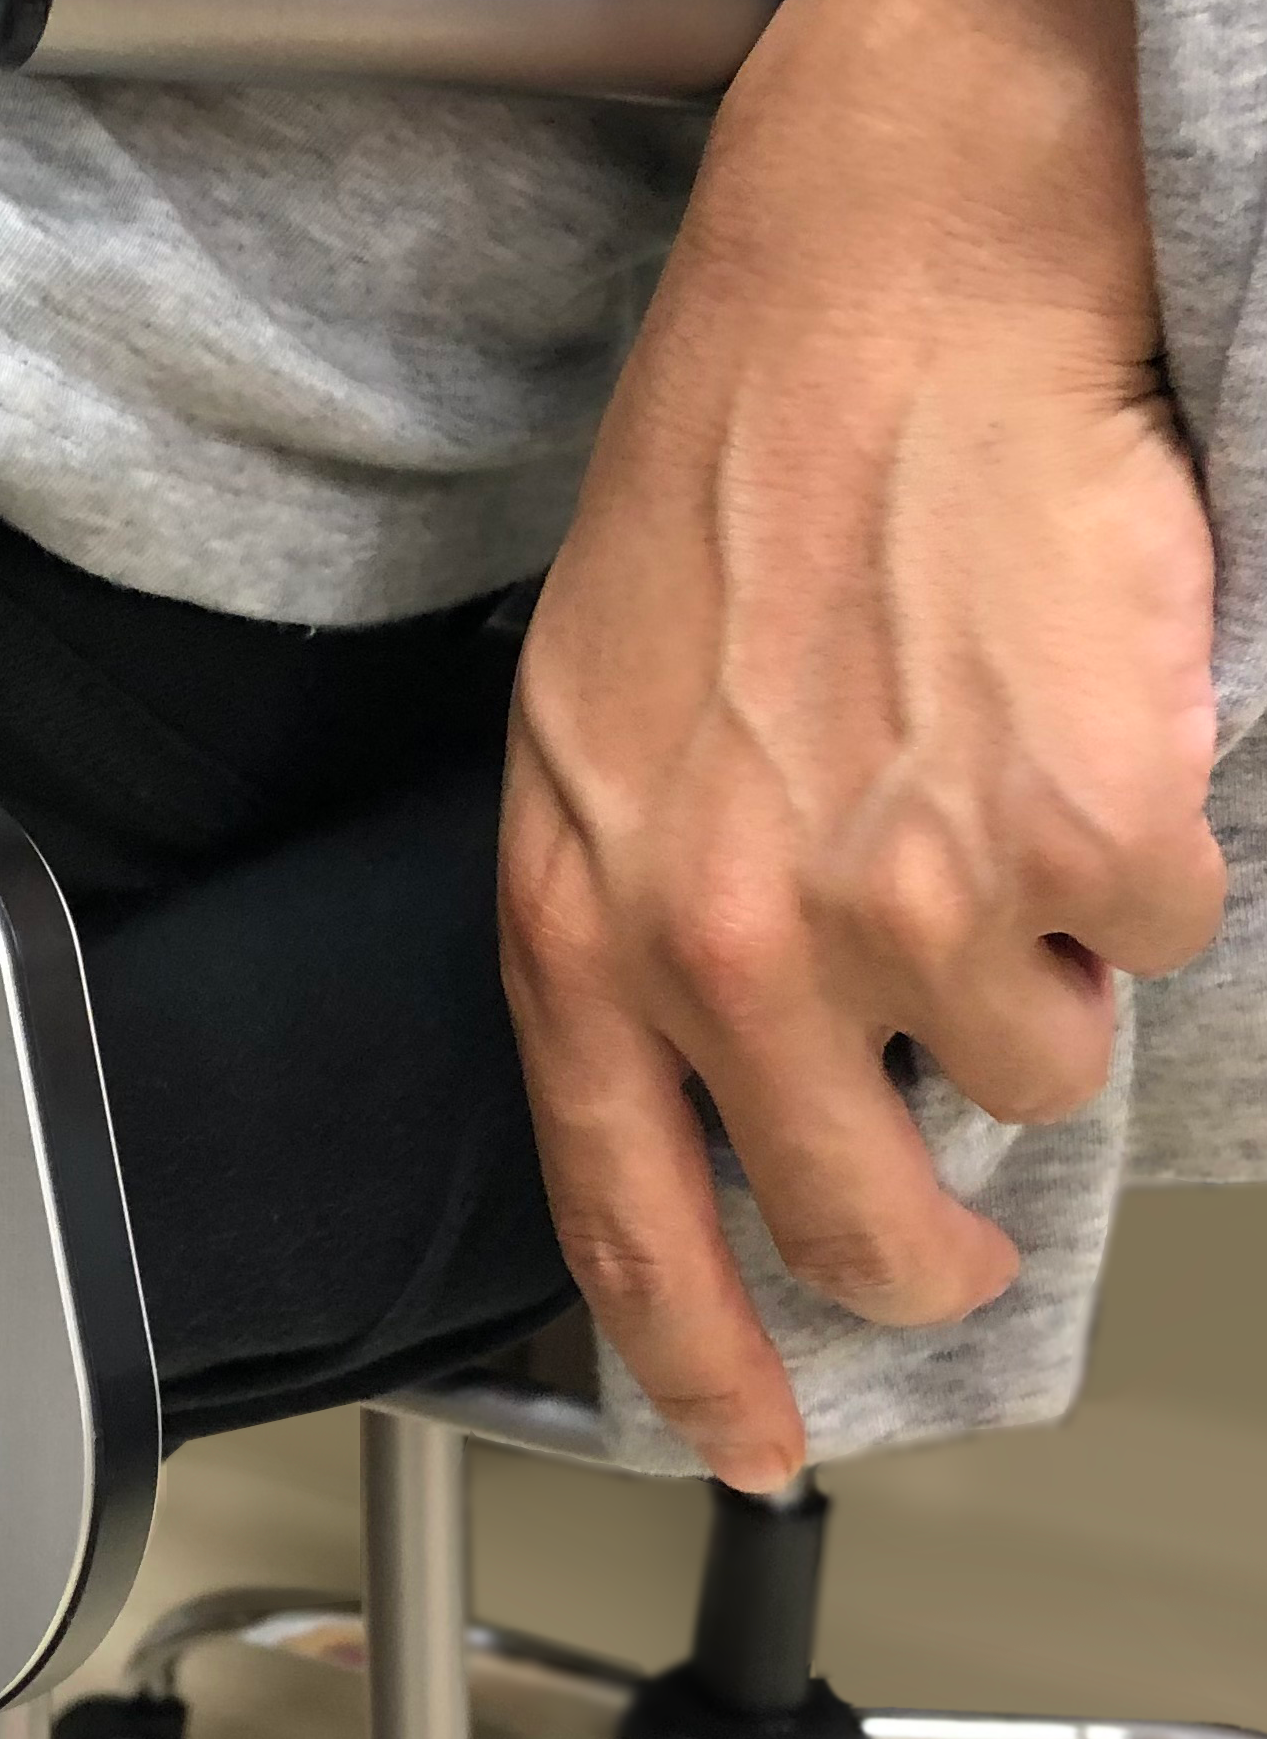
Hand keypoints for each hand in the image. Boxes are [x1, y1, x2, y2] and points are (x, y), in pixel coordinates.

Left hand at [497, 0, 1223, 1489]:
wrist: (876, 305)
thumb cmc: (728, 504)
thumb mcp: (591, 755)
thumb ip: (645, 948)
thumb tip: (745, 1112)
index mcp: (582, 923)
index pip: (619, 1215)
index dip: (694, 1358)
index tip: (757, 1433)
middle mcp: (726, 942)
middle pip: (856, 1218)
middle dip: (927, 1240)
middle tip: (956, 1204)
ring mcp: (904, 899)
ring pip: (1034, 1070)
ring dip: (1027, 966)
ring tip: (976, 798)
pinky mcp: (1075, 836)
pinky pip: (1156, 939)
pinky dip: (1139, 854)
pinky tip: (1060, 732)